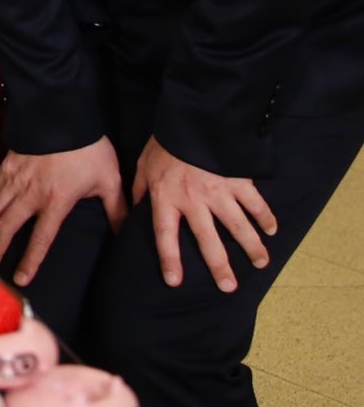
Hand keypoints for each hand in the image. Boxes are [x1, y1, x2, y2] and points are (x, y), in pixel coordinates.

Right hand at [0, 137, 127, 284]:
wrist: (61, 114)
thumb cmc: (88, 148)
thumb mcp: (109, 179)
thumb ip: (116, 209)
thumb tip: (124, 233)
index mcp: (55, 201)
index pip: (40, 239)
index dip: (29, 261)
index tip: (20, 280)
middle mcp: (30, 195)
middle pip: (6, 228)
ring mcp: (14, 180)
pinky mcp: (6, 167)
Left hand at [131, 137, 275, 292]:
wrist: (190, 119)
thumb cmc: (163, 144)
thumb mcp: (142, 166)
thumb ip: (140, 192)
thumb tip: (133, 213)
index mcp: (166, 197)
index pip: (165, 235)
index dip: (170, 259)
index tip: (175, 282)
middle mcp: (193, 200)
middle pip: (207, 240)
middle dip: (219, 266)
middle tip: (229, 287)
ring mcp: (219, 191)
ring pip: (238, 226)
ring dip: (251, 247)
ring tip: (261, 264)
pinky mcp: (238, 180)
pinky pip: (255, 203)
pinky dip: (266, 217)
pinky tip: (272, 231)